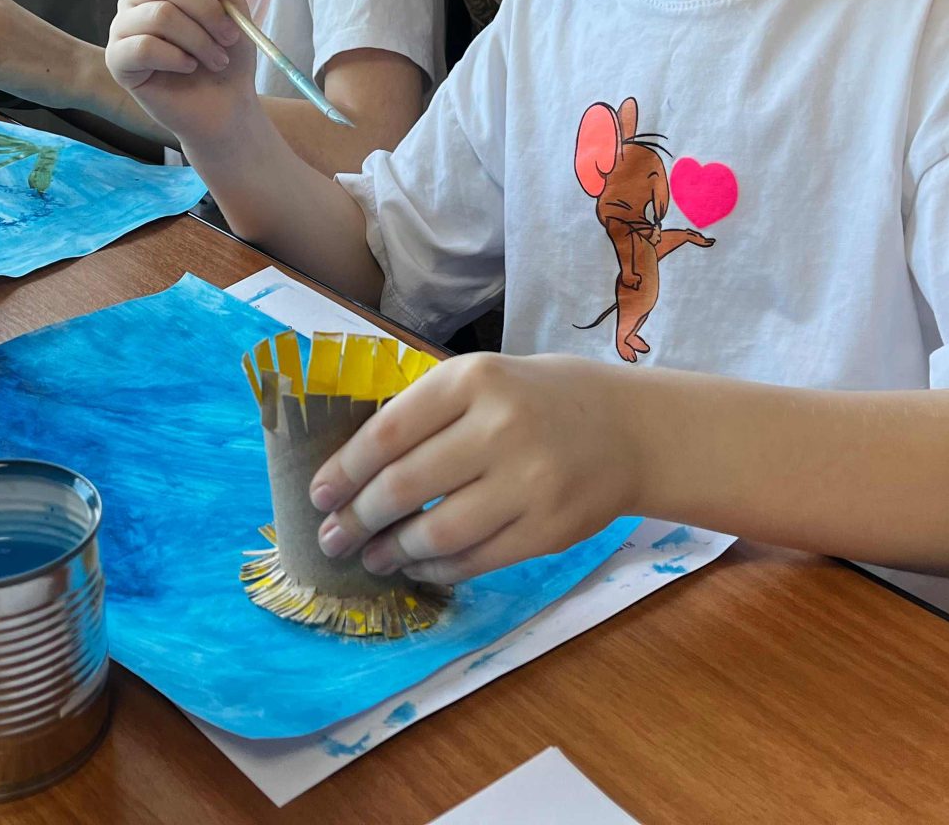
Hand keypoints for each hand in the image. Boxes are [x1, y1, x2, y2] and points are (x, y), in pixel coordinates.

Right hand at [105, 0, 256, 144]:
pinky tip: (188, 68)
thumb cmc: (226, 55)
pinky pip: (145, 46)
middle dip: (208, 10)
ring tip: (216, 59)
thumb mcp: (231, 3)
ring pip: (161, 14)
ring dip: (200, 39)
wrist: (226, 105)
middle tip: (230, 36)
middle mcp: (136, 0)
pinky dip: (178, 58)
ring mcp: (123, 29)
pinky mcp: (117, 61)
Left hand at [308, 353, 632, 583]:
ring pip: (436, 532)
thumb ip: (427, 414)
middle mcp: (500, 427)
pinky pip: (474, 560)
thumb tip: (353, 470)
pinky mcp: (548, 529)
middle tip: (332, 537)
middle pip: (404, 486)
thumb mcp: (484, 380)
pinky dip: (435, 568)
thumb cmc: (539, 400)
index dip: (345, 470)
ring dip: (391, 551)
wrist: (629, 428)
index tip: (319, 494)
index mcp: (474, 379)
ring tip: (372, 557)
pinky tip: (417, 565)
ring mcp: (528, 482)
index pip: (388, 432)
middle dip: (356, 518)